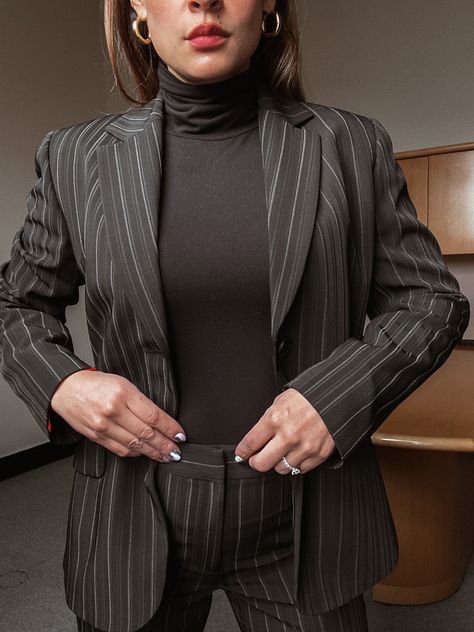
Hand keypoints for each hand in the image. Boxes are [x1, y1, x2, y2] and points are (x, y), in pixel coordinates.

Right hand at [50, 370, 186, 461]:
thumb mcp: (122, 383)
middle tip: (176, 452)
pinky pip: (120, 449)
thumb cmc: (96, 383)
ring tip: (165, 456)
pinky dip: (135, 453)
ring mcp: (103, 425)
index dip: (170, 428)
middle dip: (165, 445)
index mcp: (123, 393)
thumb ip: (140, 401)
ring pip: (134, 444)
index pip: (153, 415)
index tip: (180, 435)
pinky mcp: (96, 436)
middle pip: (146, 433)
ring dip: (153, 452)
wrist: (67, 388)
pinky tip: (144, 454)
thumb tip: (160, 420)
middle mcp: (113, 410)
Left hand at [234, 388, 335, 473]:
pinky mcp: (318, 454)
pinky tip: (298, 452)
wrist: (337, 396)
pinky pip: (300, 469)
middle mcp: (288, 435)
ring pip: (281, 469)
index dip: (242, 452)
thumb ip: (268, 421)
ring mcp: (304, 447)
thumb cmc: (308, 396)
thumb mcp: (281, 402)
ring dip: (279, 462)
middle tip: (256, 458)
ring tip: (283, 451)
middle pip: (262, 464)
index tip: (241, 454)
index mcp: (275, 419)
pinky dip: (297, 463)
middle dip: (256, 462)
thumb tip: (255, 440)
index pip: (250, 443)